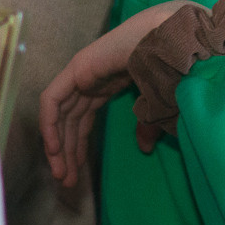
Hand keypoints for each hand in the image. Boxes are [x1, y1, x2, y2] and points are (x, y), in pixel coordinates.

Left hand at [39, 0, 199, 189]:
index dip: (78, 148)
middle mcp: (92, 79)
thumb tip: (145, 147)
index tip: (77, 175)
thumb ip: (146, 126)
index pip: (83, 120)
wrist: (175, 43)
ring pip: (60, 114)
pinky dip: (50, 124)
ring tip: (61, 174)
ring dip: (58, 145)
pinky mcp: (78, 68)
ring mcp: (83, 72)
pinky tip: (55, 149)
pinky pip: (52, 100)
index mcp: (108, 84)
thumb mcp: (159, 107)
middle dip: (67, 152)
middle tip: (66, 181)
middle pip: (70, 121)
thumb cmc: (173, 69)